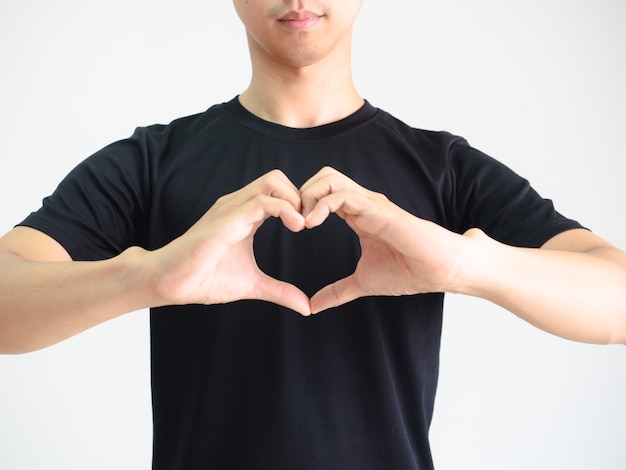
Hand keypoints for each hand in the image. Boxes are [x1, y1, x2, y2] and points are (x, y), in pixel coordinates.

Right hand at [147, 170, 311, 314]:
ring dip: (295, 200)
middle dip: (301, 196)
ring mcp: (232, 209)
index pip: (279, 191)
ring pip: (273, 182)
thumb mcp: (253, 285)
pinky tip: (296, 228)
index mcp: (245, 215)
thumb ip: (280, 291)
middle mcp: (239, 205)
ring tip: (303, 225)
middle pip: (278, 178)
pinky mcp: (227, 219)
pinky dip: (286, 209)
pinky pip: (262, 201)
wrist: (170, 283)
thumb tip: (306, 307)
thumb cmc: (204, 279)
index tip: (311, 227)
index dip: (299, 205)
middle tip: (310, 223)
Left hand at [300, 167, 468, 312]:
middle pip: (323, 177)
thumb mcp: (362, 283)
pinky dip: (321, 205)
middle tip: (292, 220)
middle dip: (301, 194)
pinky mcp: (377, 209)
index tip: (292, 228)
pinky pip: (342, 195)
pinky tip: (312, 224)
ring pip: (329, 178)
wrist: (440, 271)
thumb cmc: (409, 272)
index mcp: (358, 215)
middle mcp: (363, 203)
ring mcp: (370, 203)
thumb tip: (313, 306)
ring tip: (300, 222)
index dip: (303, 206)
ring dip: (308, 196)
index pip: (323, 194)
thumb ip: (337, 292)